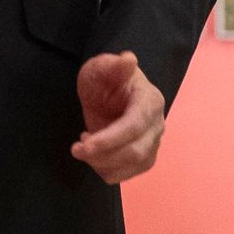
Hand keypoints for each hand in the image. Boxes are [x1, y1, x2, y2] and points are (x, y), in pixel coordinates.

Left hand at [71, 51, 167, 184]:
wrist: (109, 93)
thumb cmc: (105, 79)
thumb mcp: (101, 67)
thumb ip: (113, 66)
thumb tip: (128, 59)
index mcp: (150, 100)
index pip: (134, 126)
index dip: (110, 139)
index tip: (83, 142)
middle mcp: (157, 124)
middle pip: (136, 151)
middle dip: (102, 155)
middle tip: (76, 148)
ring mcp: (153, 143)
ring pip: (132, 166)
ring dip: (102, 163)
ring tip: (83, 145)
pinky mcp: (144, 158)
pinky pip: (127, 174)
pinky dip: (106, 170)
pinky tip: (95, 154)